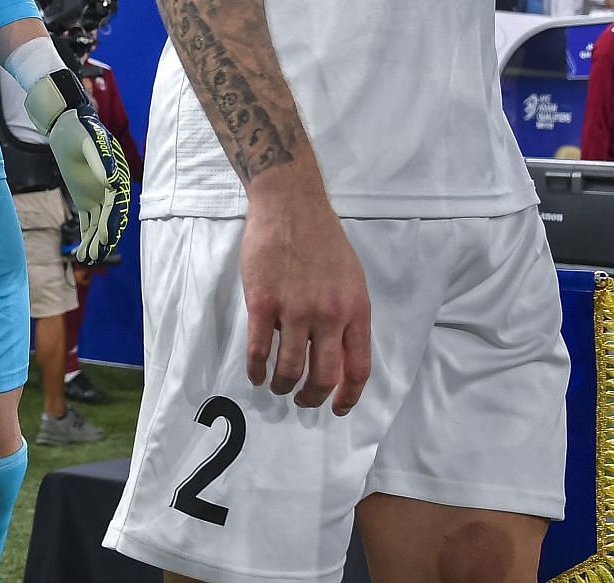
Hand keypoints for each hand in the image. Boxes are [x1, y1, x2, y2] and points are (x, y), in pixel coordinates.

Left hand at [25, 68, 129, 262]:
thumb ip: (101, 161)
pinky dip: (86, 237)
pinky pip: (88, 222)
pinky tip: (82, 252)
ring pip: (100, 224)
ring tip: (87, 258)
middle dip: (105, 238)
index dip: (112, 222)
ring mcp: (99, 197)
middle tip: (96, 256)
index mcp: (117, 177)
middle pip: (110, 218)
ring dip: (95, 242)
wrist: (67, 126)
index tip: (105, 237)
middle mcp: (111, 190)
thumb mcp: (90, 142)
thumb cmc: (81, 130)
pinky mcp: (86, 200)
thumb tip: (113, 182)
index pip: (117, 204)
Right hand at [240, 192, 371, 414]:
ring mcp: (294, 310)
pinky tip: (255, 372)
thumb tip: (336, 350)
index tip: (337, 408)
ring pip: (290, 368)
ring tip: (276, 386)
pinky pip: (259, 349)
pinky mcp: (262, 303)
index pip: (358, 368)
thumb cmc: (323, 240)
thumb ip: (347, 315)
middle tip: (303, 400)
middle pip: (324, 376)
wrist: (290, 206)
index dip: (348, 397)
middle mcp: (328, 315)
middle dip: (312, 398)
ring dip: (282, 386)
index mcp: (355, 310)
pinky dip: (256, 369)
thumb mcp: (351, 278)